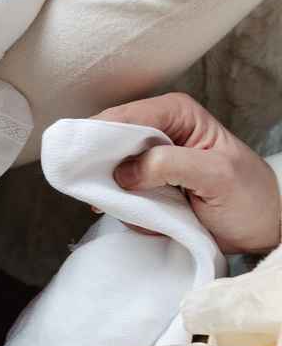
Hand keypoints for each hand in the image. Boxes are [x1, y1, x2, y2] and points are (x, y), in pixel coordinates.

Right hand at [93, 93, 281, 254]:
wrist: (260, 231)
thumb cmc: (251, 198)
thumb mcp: (217, 175)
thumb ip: (171, 164)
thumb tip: (124, 172)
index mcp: (176, 114)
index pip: (125, 116)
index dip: (102, 136)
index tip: (86, 161)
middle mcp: (157, 132)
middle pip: (108, 142)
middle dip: (109, 171)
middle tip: (114, 194)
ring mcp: (147, 161)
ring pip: (108, 173)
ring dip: (121, 198)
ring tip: (152, 211)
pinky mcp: (143, 185)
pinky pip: (118, 196)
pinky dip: (129, 212)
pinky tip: (153, 218)